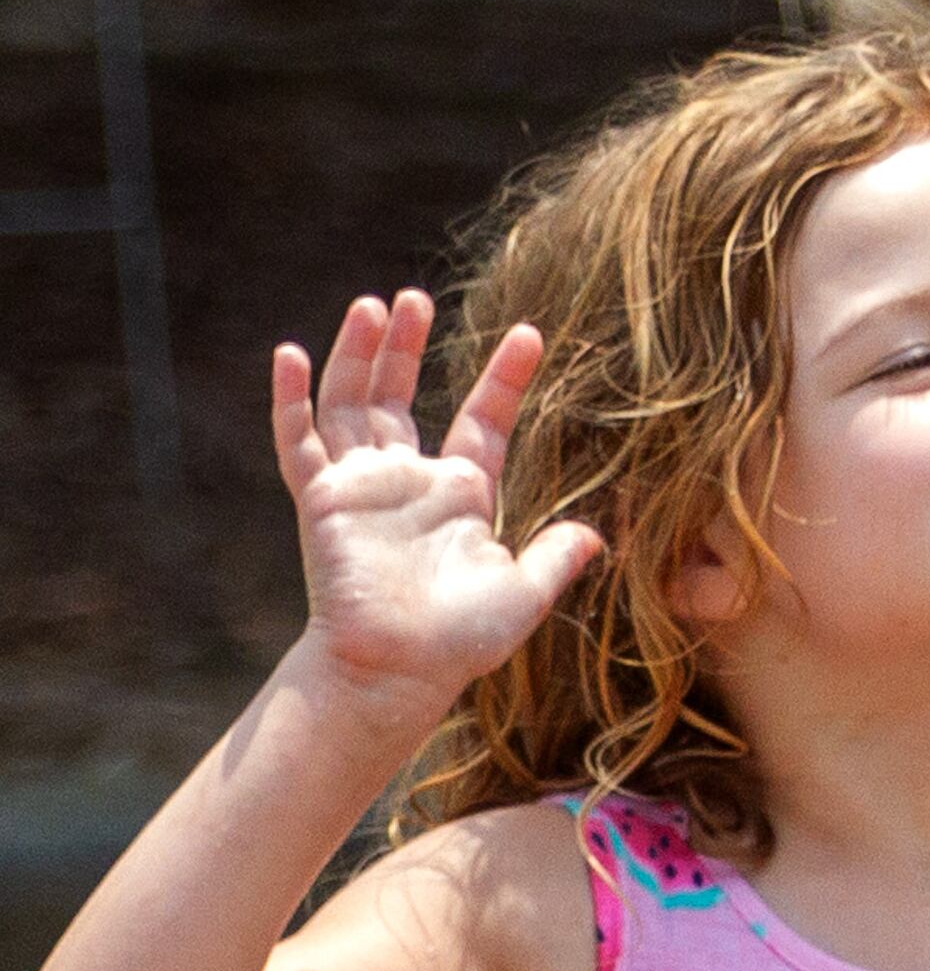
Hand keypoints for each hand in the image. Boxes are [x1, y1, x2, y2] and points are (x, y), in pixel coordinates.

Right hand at [277, 295, 605, 726]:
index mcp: (460, 494)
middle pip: (400, 397)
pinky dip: (292, 399)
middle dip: (406, 347)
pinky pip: (298, 443)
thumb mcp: (524, 592)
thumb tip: (597, 537)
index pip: (481, 420)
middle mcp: (407, 482)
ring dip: (359, 355)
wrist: (397, 672)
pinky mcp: (321, 502)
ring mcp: (361, 488)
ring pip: (352, 404)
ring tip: (374, 304)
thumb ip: (556, 557)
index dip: (503, 378)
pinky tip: (292, 354)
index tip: (529, 334)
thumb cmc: (459, 642)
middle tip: (417, 298)